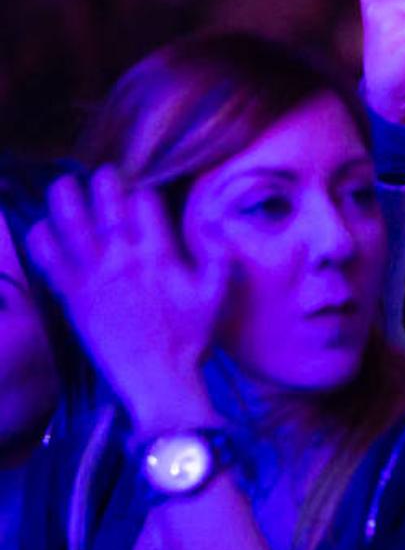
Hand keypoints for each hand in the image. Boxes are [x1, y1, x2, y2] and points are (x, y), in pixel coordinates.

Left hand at [27, 168, 225, 429]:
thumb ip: (218, 261)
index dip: (144, 194)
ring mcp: (95, 276)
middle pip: (109, 208)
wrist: (158, 376)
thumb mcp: (215, 298)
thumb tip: (218, 229)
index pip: (148, 207)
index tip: (140, 191)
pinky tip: (40, 228)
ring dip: (66, 200)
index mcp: (160, 255)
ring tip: (63, 185)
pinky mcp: (73, 297)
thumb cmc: (189, 340)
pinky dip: (43, 241)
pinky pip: (50, 260)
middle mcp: (125, 259)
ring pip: (73, 226)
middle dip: (105, 185)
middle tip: (102, 173)